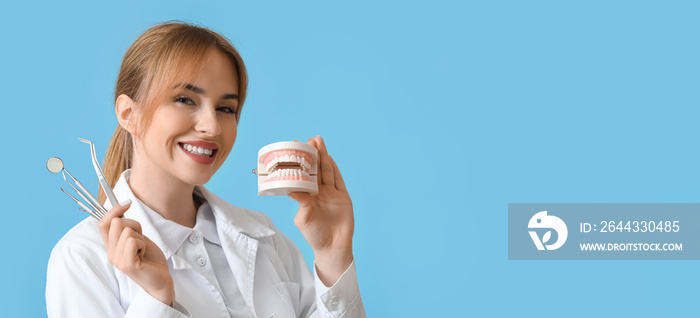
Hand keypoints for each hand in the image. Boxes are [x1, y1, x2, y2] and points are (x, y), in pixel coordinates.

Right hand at [98, 200, 174, 305]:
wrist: (160, 280)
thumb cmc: (151, 260)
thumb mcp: (138, 240)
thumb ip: (128, 230)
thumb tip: (122, 210)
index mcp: (112, 247)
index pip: (103, 223)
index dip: (114, 210)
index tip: (127, 203)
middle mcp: (111, 253)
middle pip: (117, 223)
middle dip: (134, 225)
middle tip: (141, 239)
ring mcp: (117, 259)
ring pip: (127, 231)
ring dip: (141, 237)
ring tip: (143, 250)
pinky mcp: (127, 264)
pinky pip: (132, 241)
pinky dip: (143, 244)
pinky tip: (144, 254)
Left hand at [288, 136, 354, 285]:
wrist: (333, 247)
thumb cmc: (315, 235)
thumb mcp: (303, 219)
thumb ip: (301, 203)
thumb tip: (294, 189)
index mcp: (307, 196)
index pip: (302, 174)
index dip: (300, 161)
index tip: (294, 147)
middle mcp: (319, 192)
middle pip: (316, 168)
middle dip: (313, 153)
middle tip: (309, 139)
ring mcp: (331, 193)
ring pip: (327, 171)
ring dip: (323, 156)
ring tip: (319, 141)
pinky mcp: (343, 197)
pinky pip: (338, 180)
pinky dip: (334, 168)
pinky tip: (330, 158)